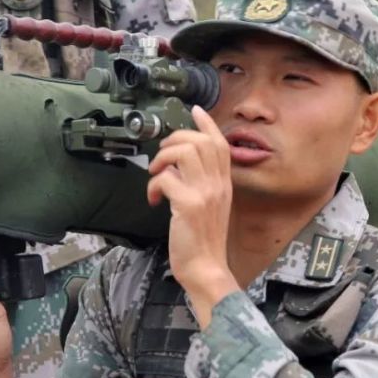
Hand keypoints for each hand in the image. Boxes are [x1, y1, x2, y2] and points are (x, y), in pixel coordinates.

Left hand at [147, 105, 238, 324]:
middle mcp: (217, 185)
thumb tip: (178, 167)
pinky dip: (153, 186)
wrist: (206, 268)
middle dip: (175, 139)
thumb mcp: (210, 208)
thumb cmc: (204, 242)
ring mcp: (204, 194)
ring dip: (162, 158)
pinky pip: (166, 180)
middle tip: (162, 154)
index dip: (207, 124)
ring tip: (156, 174)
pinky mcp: (188, 205)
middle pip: (200, 141)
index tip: (196, 110)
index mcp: (224, 184)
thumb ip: (201, 185)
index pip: (220, 144)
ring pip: (184, 153)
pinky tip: (153, 199)